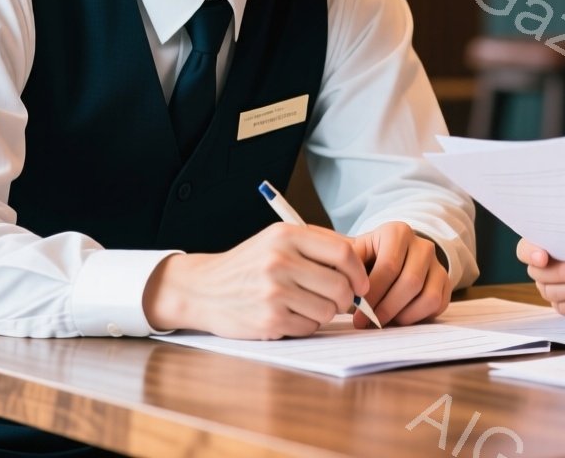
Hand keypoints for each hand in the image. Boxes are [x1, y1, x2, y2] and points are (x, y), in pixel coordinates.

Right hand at [143, 222, 368, 339]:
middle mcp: (280, 261)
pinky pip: (309, 327)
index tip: (360, 283)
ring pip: (328, 310)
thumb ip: (316, 244)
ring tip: (307, 305)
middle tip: (338, 300)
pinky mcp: (269, 319)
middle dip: (345, 297)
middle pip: (340, 286)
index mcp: (286, 236)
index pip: (344, 253)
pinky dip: (307, 324)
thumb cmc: (248, 265)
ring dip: (325, 312)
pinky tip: (291, 315)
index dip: (359, 272)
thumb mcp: (276, 240)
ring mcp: (274, 292)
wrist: (203, 289)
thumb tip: (359, 261)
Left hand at [351, 222, 449, 326]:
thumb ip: (346, 265)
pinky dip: (418, 317)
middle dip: (387, 308)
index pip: (389, 266)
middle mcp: (422, 245)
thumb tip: (342, 286)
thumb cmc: (368, 258)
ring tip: (383, 322)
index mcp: (397, 232)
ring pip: (428, 297)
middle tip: (368, 323)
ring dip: (403, 316)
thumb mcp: (354, 254)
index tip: (357, 314)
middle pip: (410, 282)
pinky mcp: (446, 282)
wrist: (389, 257)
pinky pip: (438, 305)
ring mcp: (437, 264)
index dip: (373, 294)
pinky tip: (398, 318)